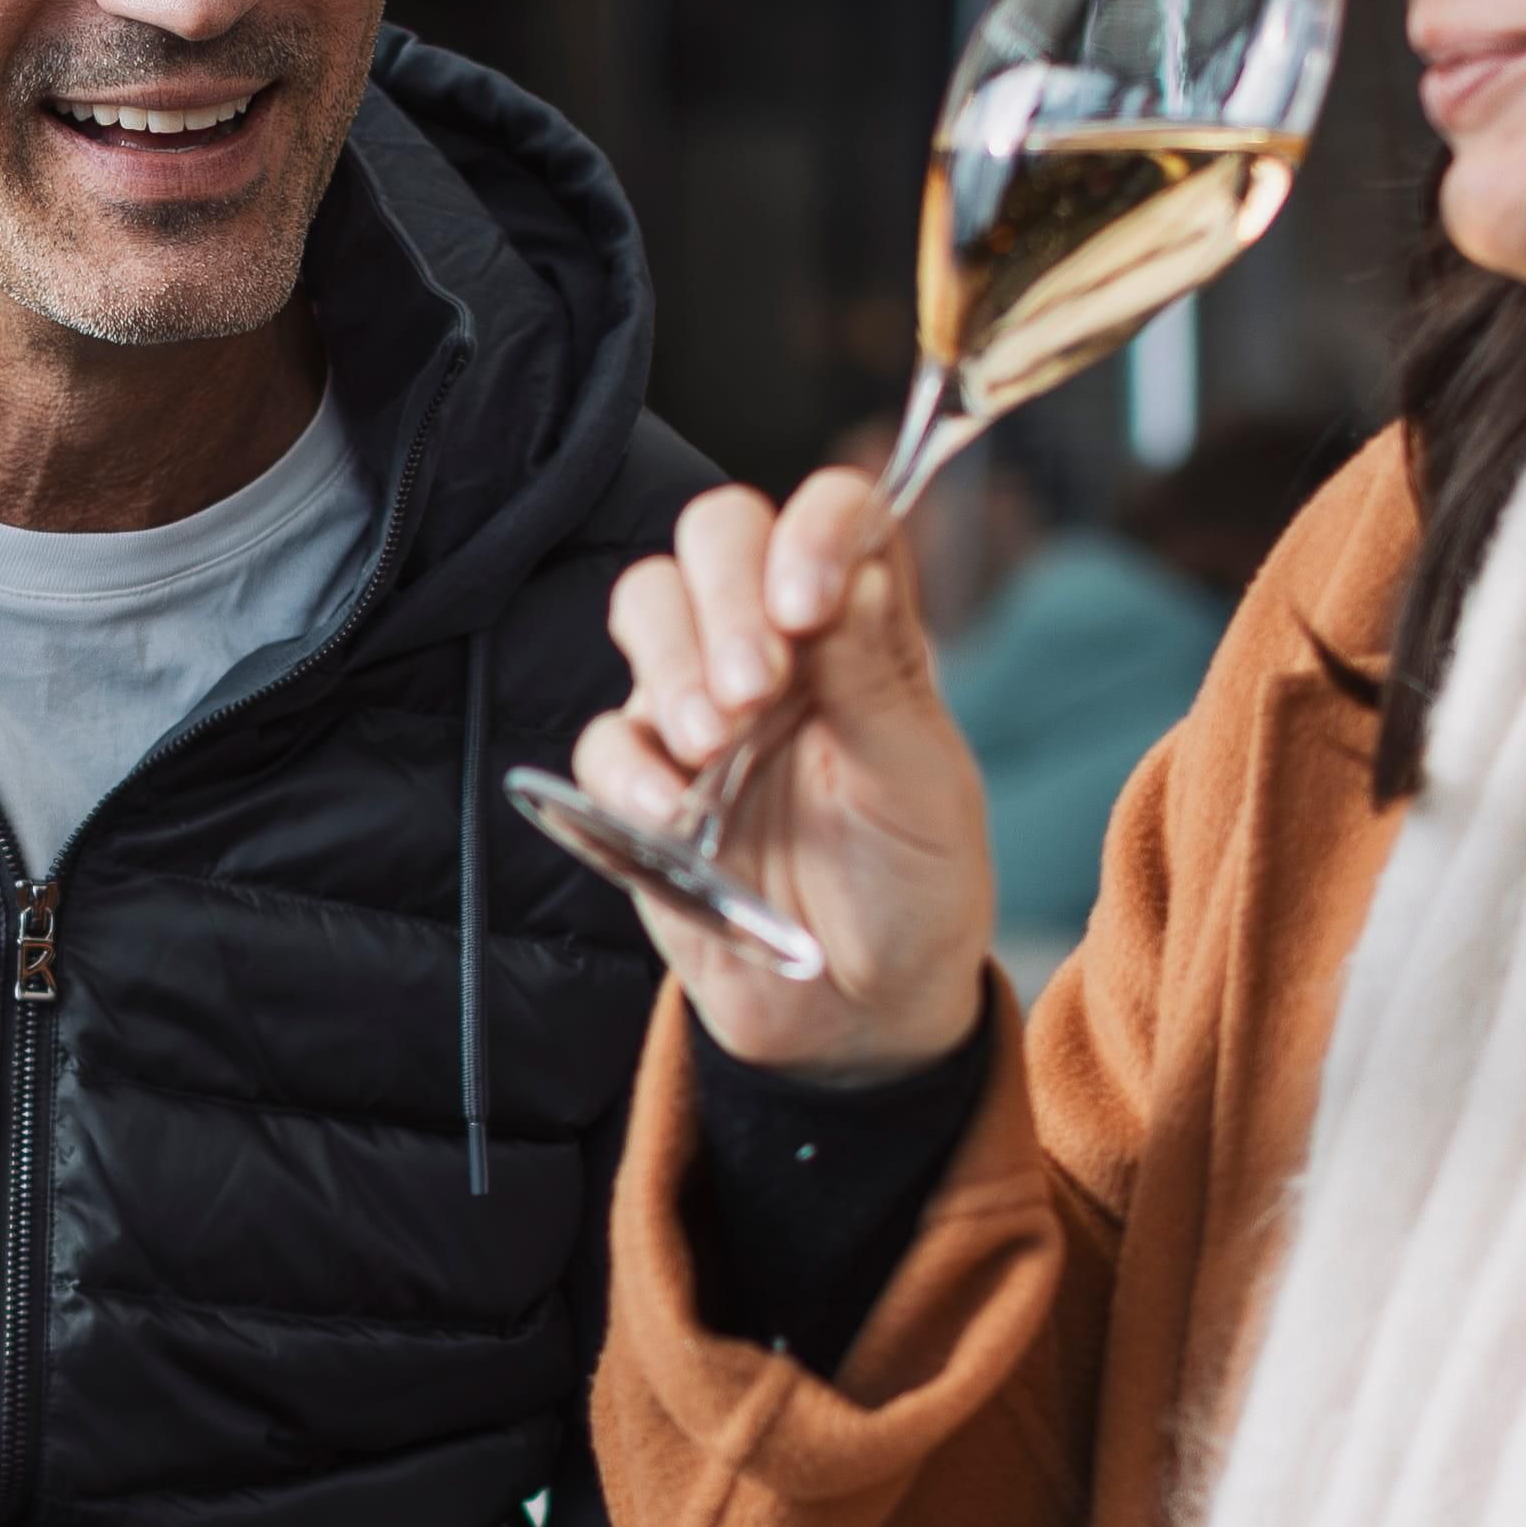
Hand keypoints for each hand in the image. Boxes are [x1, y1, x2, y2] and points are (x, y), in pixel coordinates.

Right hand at [569, 468, 991, 1079]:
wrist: (862, 1011)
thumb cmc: (913, 884)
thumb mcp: (921, 788)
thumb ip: (877, 680)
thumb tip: (854, 570)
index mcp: (858, 628)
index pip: (831, 516)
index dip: (813, 529)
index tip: (810, 603)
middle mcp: (776, 646)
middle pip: (715, 538)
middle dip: (727, 597)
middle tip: (756, 689)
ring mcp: (700, 707)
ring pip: (646, 607)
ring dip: (673, 664)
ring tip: (714, 744)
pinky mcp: (643, 782)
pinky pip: (605, 740)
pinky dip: (630, 768)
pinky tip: (673, 815)